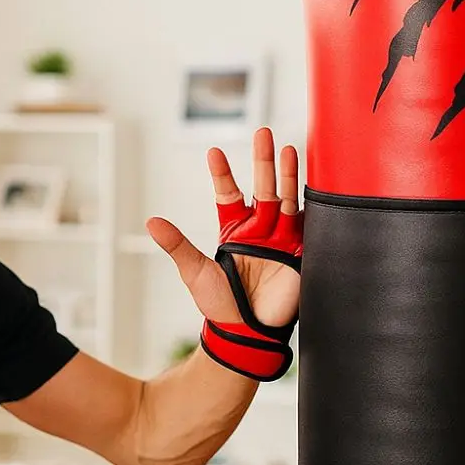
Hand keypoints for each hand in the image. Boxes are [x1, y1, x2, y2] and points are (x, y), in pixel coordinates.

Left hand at [147, 128, 302, 380]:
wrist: (245, 332)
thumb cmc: (218, 304)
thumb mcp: (194, 270)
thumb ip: (177, 244)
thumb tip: (151, 222)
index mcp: (233, 231)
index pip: (228, 194)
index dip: (222, 174)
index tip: (213, 152)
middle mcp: (260, 230)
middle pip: (262, 187)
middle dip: (262, 162)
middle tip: (262, 132)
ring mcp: (281, 239)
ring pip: (285, 198)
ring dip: (287, 174)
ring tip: (287, 147)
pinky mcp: (300, 253)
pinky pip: (306, 223)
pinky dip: (309, 202)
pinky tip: (313, 179)